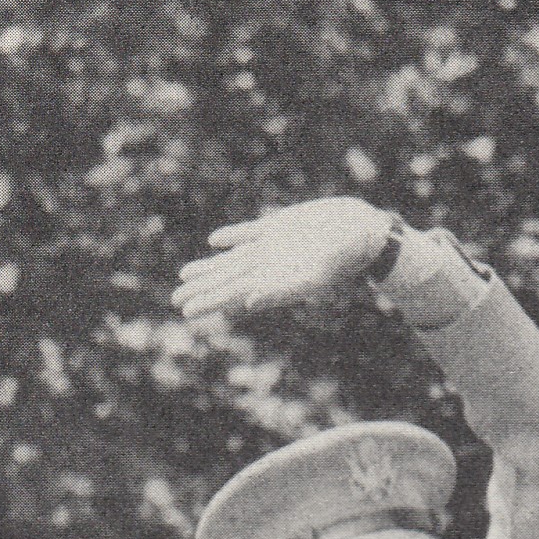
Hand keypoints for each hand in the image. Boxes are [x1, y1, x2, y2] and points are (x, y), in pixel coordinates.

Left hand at [173, 198, 393, 321]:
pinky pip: (248, 234)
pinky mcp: (278, 226)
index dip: (207, 302)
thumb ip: (281, 291)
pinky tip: (215, 241)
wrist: (362, 232)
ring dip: (210, 267)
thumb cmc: (343, 258)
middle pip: (225, 279)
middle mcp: (267, 266)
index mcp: (270, 280)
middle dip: (201, 289)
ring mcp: (271, 247)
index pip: (230, 295)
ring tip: (186, 275)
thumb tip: (247, 301)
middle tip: (176, 299)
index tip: (185, 312)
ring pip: (231, 259)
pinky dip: (231, 237)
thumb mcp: (313, 278)